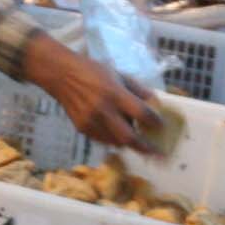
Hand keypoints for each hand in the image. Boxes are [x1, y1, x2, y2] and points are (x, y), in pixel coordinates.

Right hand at [22, 36, 153, 148]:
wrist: (62, 75)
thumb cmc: (93, 71)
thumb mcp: (118, 74)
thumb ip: (137, 89)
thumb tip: (154, 103)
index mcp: (115, 93)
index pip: (141, 113)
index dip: (155, 122)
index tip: (162, 126)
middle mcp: (103, 110)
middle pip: (128, 137)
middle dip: (145, 147)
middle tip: (157, 153)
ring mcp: (91, 122)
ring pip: (116, 142)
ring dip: (129, 142)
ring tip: (135, 138)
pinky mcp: (82, 128)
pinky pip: (103, 140)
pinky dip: (113, 139)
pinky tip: (116, 131)